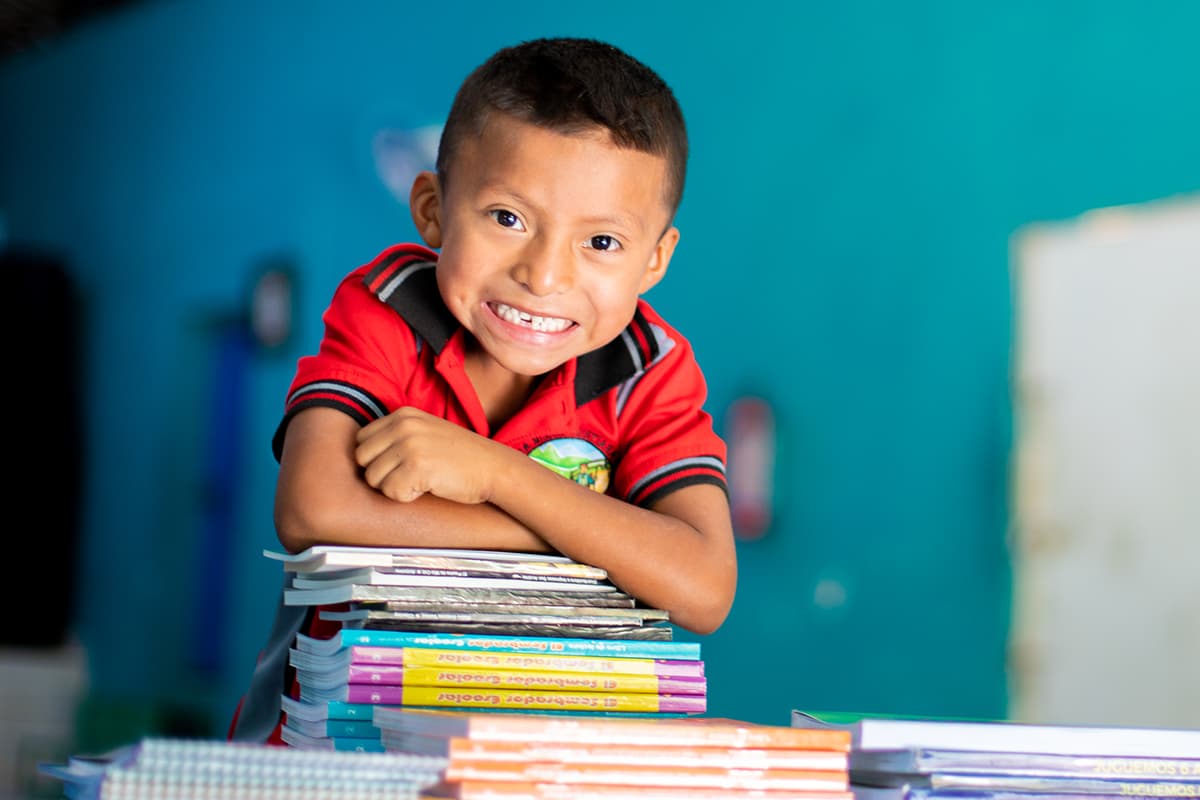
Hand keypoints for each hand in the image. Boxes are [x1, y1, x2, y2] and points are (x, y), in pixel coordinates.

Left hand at [354, 407, 509, 503]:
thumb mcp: (426, 432)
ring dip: (394, 487)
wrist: (494, 468)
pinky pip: (390, 492)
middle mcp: (403, 425)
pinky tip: (426, 489)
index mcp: (403, 415)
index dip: (375, 458)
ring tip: (420, 481)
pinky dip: (406, 497)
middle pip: (362, 459)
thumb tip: (361, 456)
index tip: (397, 465)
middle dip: (380, 474)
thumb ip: (397, 436)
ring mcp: (410, 444)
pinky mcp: (417, 466)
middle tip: (408, 477)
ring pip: (373, 478)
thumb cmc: (461, 457)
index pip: (361, 439)